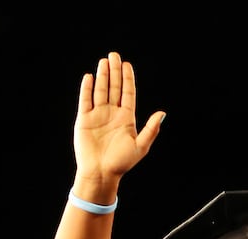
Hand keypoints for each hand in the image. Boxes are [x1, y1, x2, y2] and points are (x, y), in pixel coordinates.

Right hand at [72, 51, 164, 200]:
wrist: (101, 173)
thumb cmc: (121, 163)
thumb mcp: (141, 146)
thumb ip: (151, 129)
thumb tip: (163, 113)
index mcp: (126, 118)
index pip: (127, 93)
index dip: (127, 79)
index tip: (127, 65)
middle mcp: (112, 114)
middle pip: (114, 88)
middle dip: (114, 71)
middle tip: (114, 55)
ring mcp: (98, 115)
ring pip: (100, 90)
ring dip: (103, 76)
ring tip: (104, 62)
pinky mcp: (84, 120)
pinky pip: (85, 100)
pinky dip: (87, 88)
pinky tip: (90, 77)